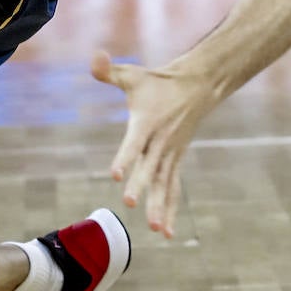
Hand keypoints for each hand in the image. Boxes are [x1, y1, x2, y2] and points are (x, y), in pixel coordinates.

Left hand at [92, 51, 219, 238]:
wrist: (196, 86)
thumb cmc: (157, 82)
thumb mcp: (132, 75)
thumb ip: (109, 71)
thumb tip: (94, 58)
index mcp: (146, 123)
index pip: (134, 143)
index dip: (125, 158)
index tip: (116, 175)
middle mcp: (160, 142)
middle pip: (149, 167)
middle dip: (140, 186)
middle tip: (129, 204)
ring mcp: (170, 154)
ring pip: (164, 183)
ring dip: (159, 206)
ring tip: (155, 230)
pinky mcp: (175, 160)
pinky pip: (172, 188)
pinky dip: (170, 209)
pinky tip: (165, 232)